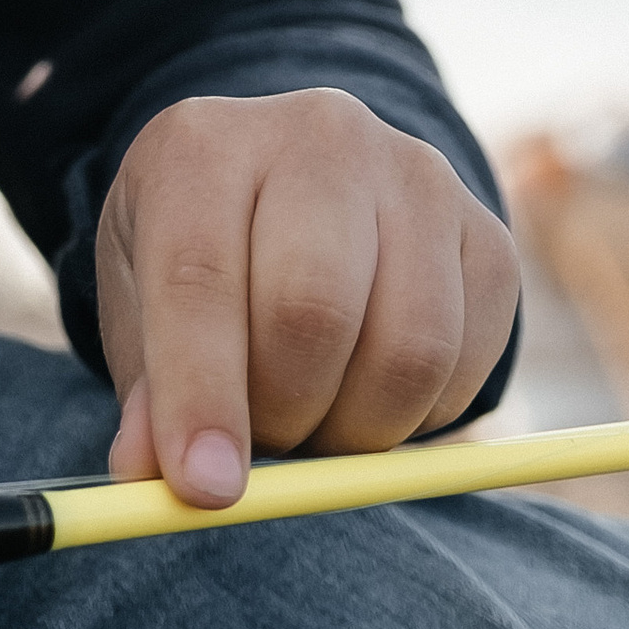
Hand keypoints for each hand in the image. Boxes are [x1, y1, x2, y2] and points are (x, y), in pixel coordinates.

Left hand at [96, 87, 518, 503]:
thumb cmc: (204, 254)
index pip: (200, 277)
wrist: (295, 183)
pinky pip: (468, 365)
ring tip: (314, 416)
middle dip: (285, 415)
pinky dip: (421, 418)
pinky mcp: (486, 235)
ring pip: (408, 350)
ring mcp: (417, 178)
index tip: (205, 489)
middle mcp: (320, 139)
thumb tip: (150, 475)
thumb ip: (147, 390)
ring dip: (356, 428)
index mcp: (204, 147)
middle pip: (314, 311)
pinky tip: (370, 391)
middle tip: (264, 442)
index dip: (202, 394)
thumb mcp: (142, 304)